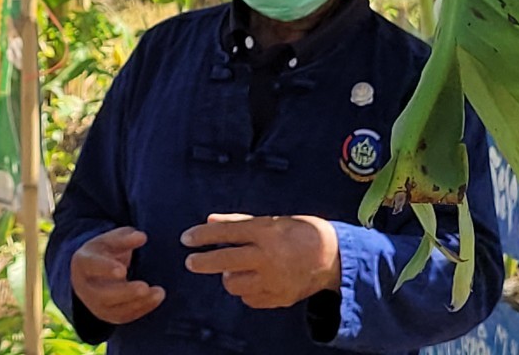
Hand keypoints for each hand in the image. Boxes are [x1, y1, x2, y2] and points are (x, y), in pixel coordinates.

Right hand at [70, 227, 165, 324]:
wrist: (93, 273)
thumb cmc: (103, 252)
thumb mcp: (110, 240)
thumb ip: (125, 238)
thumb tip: (141, 237)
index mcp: (82, 263)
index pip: (92, 266)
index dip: (106, 268)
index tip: (123, 270)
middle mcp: (85, 288)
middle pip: (103, 295)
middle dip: (125, 292)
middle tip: (144, 287)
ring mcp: (96, 305)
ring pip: (115, 310)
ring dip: (138, 303)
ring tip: (159, 292)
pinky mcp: (109, 315)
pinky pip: (125, 316)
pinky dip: (142, 308)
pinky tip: (156, 298)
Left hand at [182, 213, 340, 308]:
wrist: (332, 256)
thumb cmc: (298, 232)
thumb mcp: (269, 220)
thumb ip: (237, 222)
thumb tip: (209, 221)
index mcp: (266, 232)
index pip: (226, 233)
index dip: (203, 236)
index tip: (186, 239)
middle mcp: (268, 256)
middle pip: (225, 261)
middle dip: (203, 262)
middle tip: (190, 262)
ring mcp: (274, 280)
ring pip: (235, 284)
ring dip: (229, 276)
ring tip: (234, 268)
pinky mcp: (279, 298)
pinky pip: (250, 299)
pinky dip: (246, 291)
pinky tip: (252, 280)